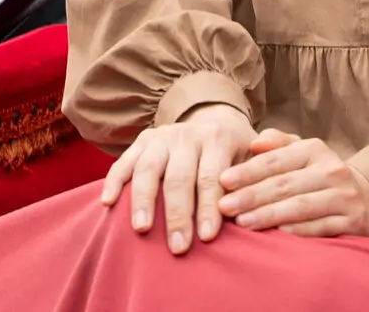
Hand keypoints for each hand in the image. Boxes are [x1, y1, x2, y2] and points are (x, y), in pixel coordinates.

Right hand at [99, 102, 256, 253]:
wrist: (212, 121)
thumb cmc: (236, 154)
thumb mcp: (254, 155)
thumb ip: (260, 169)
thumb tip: (257, 188)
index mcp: (217, 138)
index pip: (211, 178)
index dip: (209, 209)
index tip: (207, 238)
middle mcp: (187, 135)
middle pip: (179, 178)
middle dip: (178, 215)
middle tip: (178, 247)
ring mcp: (161, 137)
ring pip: (148, 169)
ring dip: (144, 201)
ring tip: (142, 229)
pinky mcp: (141, 141)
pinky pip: (123, 162)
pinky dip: (114, 182)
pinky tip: (108, 203)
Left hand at [217, 129, 368, 237]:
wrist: (367, 197)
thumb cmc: (320, 173)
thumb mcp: (302, 151)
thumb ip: (277, 143)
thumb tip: (254, 143)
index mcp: (314, 149)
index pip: (275, 160)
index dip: (248, 171)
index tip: (223, 181)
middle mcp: (331, 170)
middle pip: (284, 184)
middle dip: (251, 196)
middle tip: (224, 206)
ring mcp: (344, 196)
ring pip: (300, 206)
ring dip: (268, 215)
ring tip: (242, 222)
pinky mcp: (353, 221)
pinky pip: (320, 227)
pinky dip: (296, 231)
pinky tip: (275, 234)